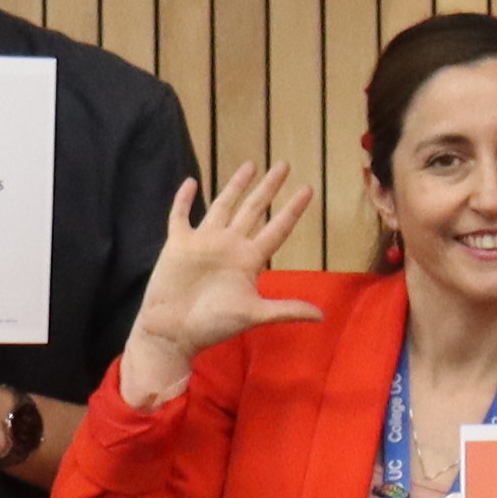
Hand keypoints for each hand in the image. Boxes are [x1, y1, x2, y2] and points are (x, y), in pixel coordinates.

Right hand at [122, 168, 324, 400]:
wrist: (174, 333)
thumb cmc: (213, 325)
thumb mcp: (253, 314)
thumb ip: (286, 309)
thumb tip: (322, 317)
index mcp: (250, 260)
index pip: (277, 228)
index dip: (292, 209)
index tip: (308, 189)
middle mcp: (230, 246)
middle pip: (254, 209)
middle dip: (268, 187)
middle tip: (284, 165)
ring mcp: (204, 242)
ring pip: (223, 205)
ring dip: (235, 186)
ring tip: (251, 165)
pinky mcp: (178, 244)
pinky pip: (181, 215)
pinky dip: (184, 199)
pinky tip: (191, 181)